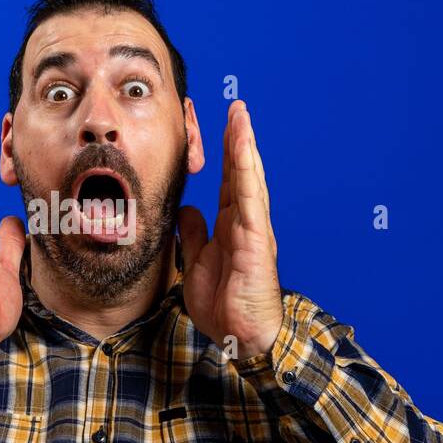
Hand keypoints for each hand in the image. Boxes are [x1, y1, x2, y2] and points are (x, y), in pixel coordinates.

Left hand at [178, 100, 283, 360]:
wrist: (242, 336)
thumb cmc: (225, 305)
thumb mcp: (197, 263)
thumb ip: (194, 235)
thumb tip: (186, 211)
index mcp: (231, 226)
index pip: (229, 181)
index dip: (225, 153)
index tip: (220, 125)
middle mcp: (245, 222)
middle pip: (241, 172)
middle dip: (237, 138)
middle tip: (235, 107)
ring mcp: (253, 229)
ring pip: (249, 178)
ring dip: (244, 145)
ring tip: (240, 115)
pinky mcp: (255, 240)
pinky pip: (251, 200)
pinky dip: (248, 173)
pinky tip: (245, 150)